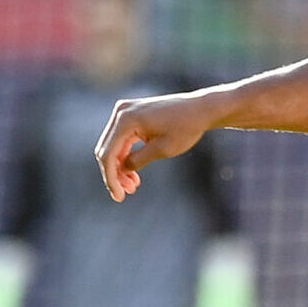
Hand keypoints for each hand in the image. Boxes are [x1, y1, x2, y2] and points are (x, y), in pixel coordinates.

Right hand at [95, 92, 212, 200]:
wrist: (200, 109)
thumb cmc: (185, 127)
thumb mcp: (162, 149)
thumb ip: (137, 161)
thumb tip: (120, 171)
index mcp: (126, 119)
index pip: (108, 154)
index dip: (111, 178)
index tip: (119, 197)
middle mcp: (121, 112)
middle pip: (107, 150)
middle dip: (115, 174)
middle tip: (127, 193)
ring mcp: (125, 111)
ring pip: (113, 146)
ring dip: (120, 167)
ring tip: (133, 186)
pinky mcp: (131, 114)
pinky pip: (121, 139)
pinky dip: (126, 156)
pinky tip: (134, 174)